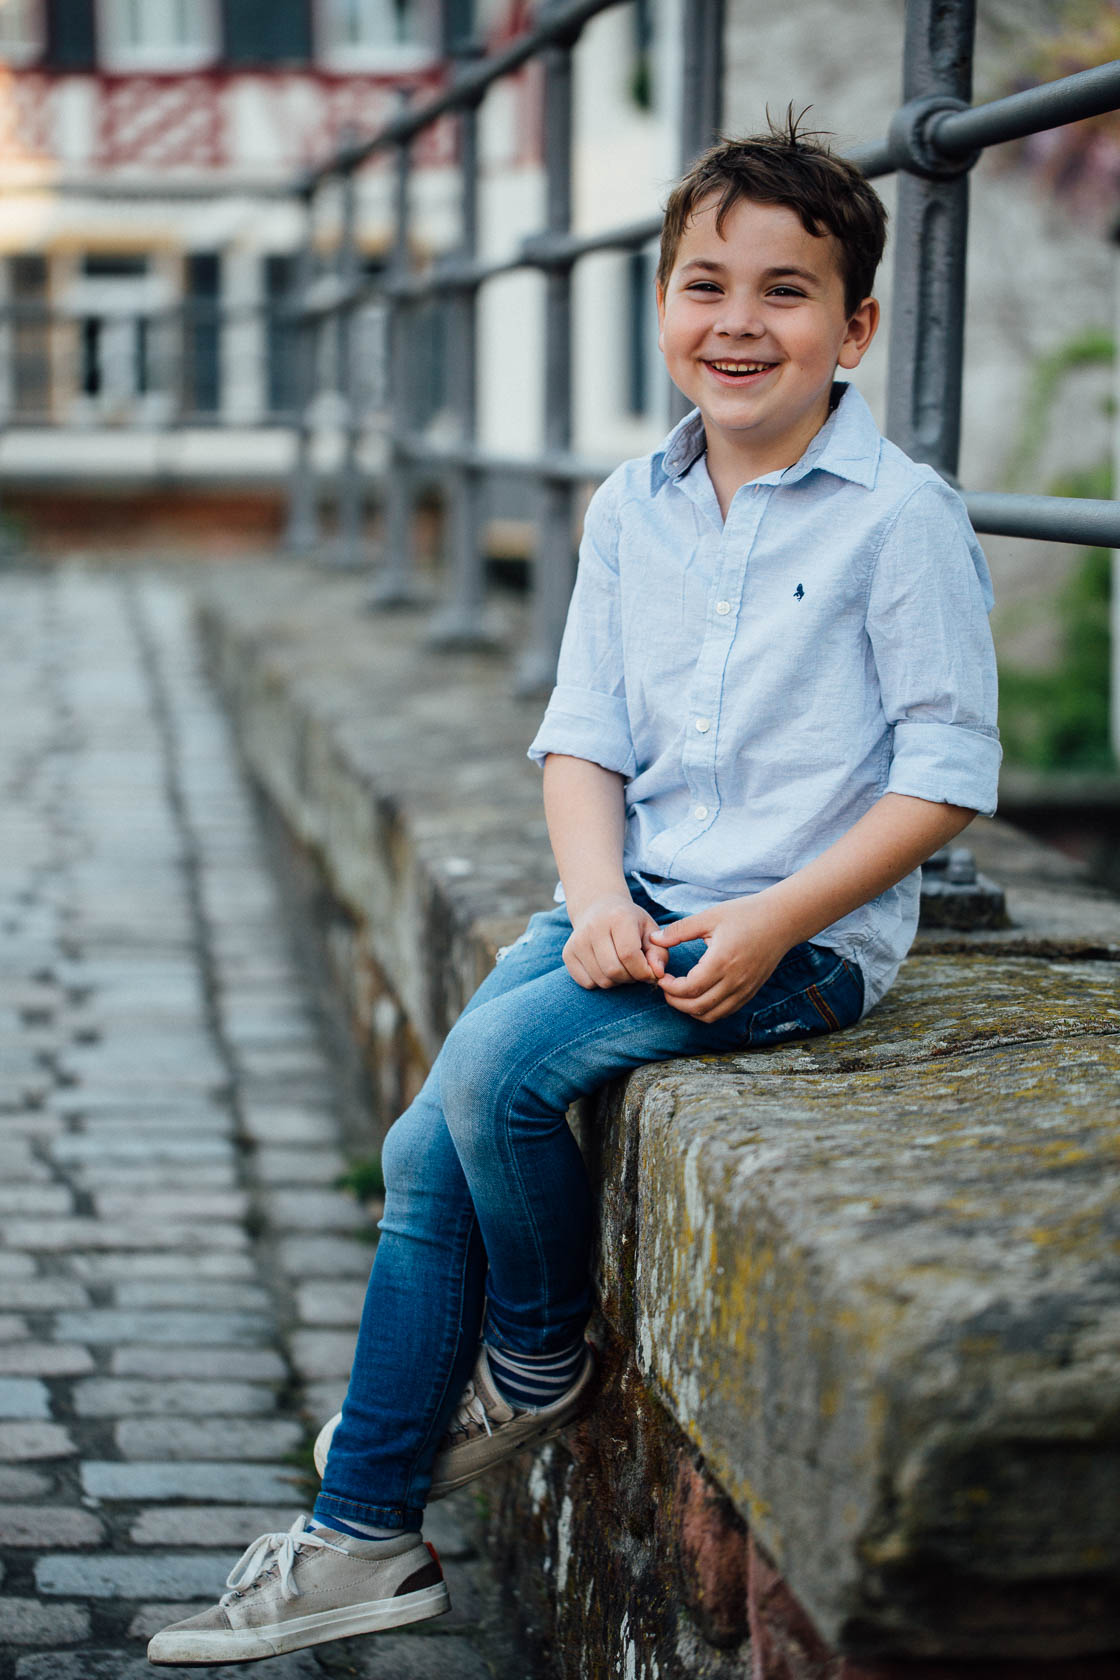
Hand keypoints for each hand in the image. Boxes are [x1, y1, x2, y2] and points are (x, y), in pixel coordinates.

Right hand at [563, 894, 667, 989]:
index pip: (629, 955)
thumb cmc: (630, 922)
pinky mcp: (567, 953)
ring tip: (622, 968)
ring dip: (617, 981)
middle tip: (635, 970)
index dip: (643, 971)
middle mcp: (594, 927)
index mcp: (618, 917)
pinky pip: (587, 983)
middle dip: (630, 978)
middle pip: (614, 970)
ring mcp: (577, 940)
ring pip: (601, 980)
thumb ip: (659, 953)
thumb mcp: (650, 931)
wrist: (598, 908)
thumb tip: (657, 973)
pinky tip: (606, 968)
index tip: (650, 972)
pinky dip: (600, 983)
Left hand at [647, 894, 792, 1021]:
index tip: (661, 977)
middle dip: (675, 1002)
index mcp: (721, 961)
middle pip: (697, 1007)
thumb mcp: (709, 917)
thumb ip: (679, 930)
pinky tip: (699, 995)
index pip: (689, 989)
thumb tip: (654, 939)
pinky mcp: (751, 992)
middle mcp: (734, 980)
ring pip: (711, 1015)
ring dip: (691, 1009)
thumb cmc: (745, 914)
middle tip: (665, 988)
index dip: (670, 988)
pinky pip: (725, 1011)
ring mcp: (745, 989)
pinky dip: (708, 1010)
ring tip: (680, 994)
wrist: (782, 920)